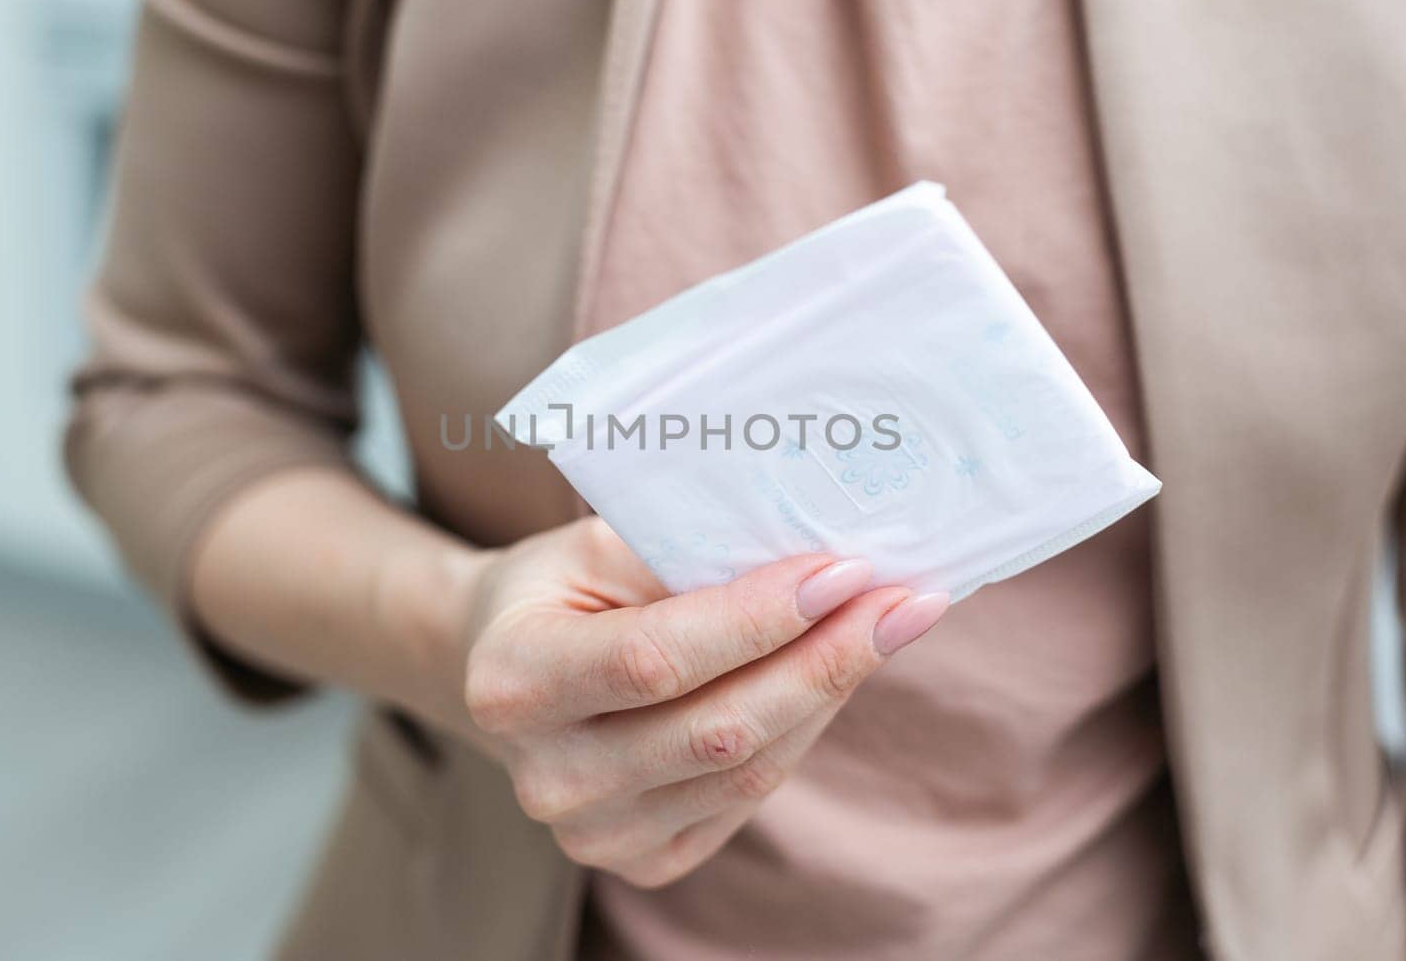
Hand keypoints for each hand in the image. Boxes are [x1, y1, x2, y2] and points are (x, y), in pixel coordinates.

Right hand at [460, 517, 949, 887]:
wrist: (501, 670)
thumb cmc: (556, 590)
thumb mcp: (593, 545)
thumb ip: (680, 552)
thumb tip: (807, 558)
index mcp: (513, 682)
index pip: (656, 659)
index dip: (759, 619)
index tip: (843, 570)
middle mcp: (547, 776)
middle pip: (717, 729)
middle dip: (826, 658)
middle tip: (903, 600)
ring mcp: (593, 834)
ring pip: (748, 769)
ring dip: (831, 693)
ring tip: (890, 626)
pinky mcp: (643, 860)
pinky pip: (749, 798)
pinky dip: (805, 730)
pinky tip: (837, 675)